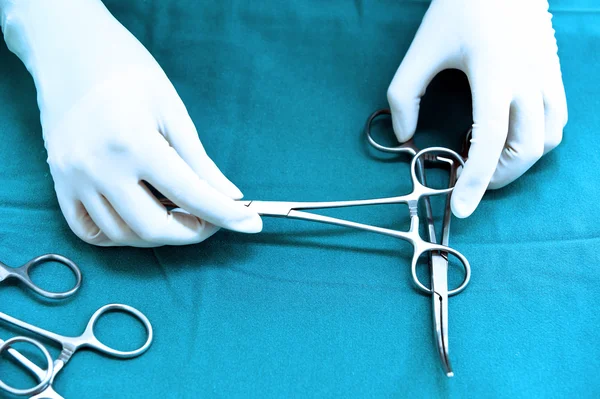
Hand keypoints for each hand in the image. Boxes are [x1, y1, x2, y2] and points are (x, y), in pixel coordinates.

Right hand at [0, 0, 261, 245]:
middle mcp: (99, 168)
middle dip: (193, 232)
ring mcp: (73, 179)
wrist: (70, 51)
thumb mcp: (172, 111)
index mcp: (133, 143)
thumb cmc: (128, 72)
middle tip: (212, 219)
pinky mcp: (58, 183)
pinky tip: (141, 219)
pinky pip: (88, 232)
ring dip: (159, 235)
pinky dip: (121, 235)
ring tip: (181, 215)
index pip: (190, 195)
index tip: (251, 224)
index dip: (226, 215)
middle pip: (154, 228)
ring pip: (123, 235)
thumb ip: (199, 161)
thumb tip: (229, 197)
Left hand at [387, 0, 567, 217]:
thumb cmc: (458, 8)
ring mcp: (547, 74)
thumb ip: (405, 95)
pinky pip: (557, 119)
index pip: (491, 142)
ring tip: (489, 160)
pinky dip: (536, 140)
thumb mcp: (421, 48)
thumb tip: (403, 138)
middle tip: (469, 179)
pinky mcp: (554, 71)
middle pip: (526, 149)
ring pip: (548, 139)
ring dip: (520, 161)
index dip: (477, 182)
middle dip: (498, 178)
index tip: (461, 208)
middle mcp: (529, 78)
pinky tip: (511, 137)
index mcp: (494, 73)